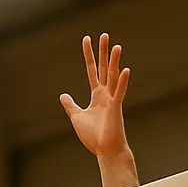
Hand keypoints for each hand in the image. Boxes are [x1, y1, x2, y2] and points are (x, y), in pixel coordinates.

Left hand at [60, 33, 131, 161]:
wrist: (105, 151)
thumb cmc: (93, 137)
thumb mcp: (77, 117)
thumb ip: (71, 106)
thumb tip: (63, 96)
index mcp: (97, 96)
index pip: (92, 71)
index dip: (89, 56)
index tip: (87, 40)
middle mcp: (105, 94)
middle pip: (103, 69)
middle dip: (103, 53)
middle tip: (104, 35)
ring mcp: (112, 100)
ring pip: (112, 77)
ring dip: (114, 62)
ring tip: (116, 46)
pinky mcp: (116, 109)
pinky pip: (119, 93)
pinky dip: (121, 82)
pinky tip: (124, 69)